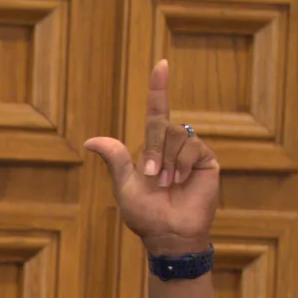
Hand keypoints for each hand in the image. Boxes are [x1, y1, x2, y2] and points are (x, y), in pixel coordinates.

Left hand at [84, 58, 219, 257]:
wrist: (168, 233)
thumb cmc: (144, 214)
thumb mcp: (124, 185)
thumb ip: (115, 159)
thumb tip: (90, 140)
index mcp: (152, 148)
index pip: (157, 111)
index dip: (159, 88)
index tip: (161, 64)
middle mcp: (173, 146)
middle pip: (162, 126)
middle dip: (154, 151)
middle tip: (152, 178)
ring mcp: (191, 152)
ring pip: (178, 135)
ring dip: (168, 162)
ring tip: (167, 184)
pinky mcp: (207, 159)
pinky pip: (193, 147)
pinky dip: (183, 164)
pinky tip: (182, 181)